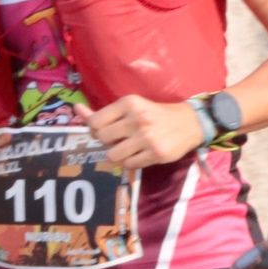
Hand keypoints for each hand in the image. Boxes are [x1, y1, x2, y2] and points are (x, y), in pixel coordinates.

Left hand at [76, 97, 203, 168]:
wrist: (192, 123)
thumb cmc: (156, 114)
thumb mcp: (131, 107)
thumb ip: (102, 112)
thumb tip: (75, 109)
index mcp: (129, 103)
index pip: (95, 122)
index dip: (96, 129)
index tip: (108, 130)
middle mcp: (137, 119)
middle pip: (102, 138)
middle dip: (109, 141)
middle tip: (121, 139)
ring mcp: (147, 137)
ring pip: (113, 155)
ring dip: (119, 154)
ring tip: (131, 148)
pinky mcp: (156, 153)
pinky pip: (129, 165)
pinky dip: (132, 162)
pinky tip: (142, 154)